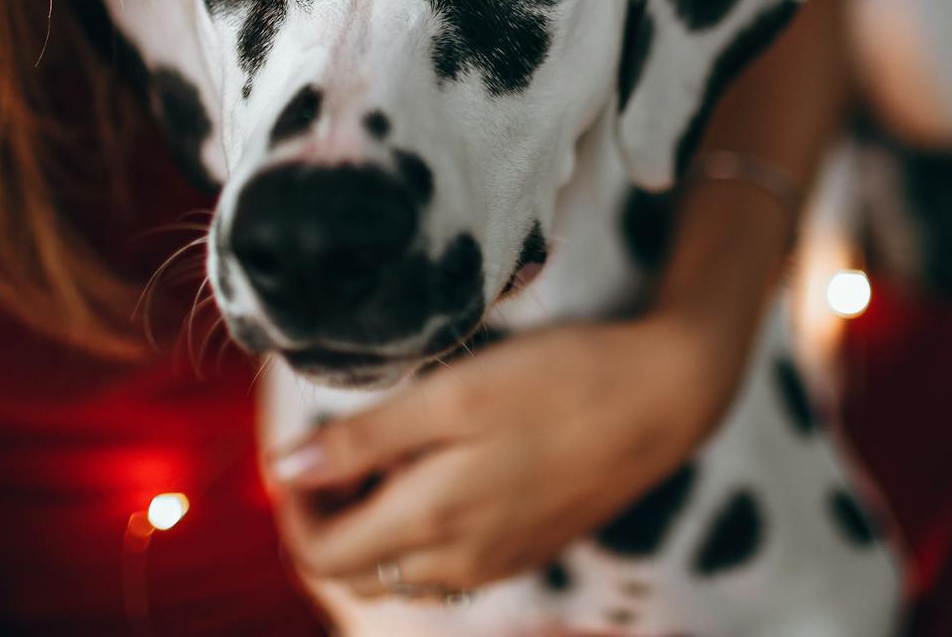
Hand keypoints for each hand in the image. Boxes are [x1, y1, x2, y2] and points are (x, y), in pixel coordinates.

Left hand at [266, 309, 752, 599]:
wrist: (665, 399)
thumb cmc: (560, 382)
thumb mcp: (454, 394)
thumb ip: (365, 438)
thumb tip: (287, 470)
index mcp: (433, 525)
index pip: (323, 557)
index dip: (293, 510)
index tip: (299, 449)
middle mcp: (461, 564)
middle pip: (357, 570)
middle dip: (330, 515)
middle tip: (342, 441)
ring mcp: (498, 563)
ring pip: (401, 570)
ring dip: (375, 521)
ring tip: (393, 446)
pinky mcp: (527, 550)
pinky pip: (448, 560)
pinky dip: (421, 525)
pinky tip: (444, 463)